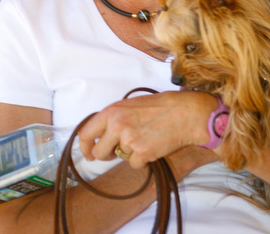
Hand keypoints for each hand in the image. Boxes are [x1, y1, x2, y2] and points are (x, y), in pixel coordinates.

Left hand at [79, 90, 218, 168]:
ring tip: (145, 138)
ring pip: (119, 158)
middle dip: (106, 155)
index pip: (86, 133)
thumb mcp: (131, 105)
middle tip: (117, 151)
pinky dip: (142, 159)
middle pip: (99, 152)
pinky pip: (134, 164)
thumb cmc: (161, 106)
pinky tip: (153, 145)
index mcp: (112, 111)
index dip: (85, 146)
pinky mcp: (142, 153)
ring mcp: (129, 140)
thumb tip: (101, 134)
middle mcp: (117, 125)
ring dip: (130, 153)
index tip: (89, 153)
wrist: (184, 113)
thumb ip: (115, 118)